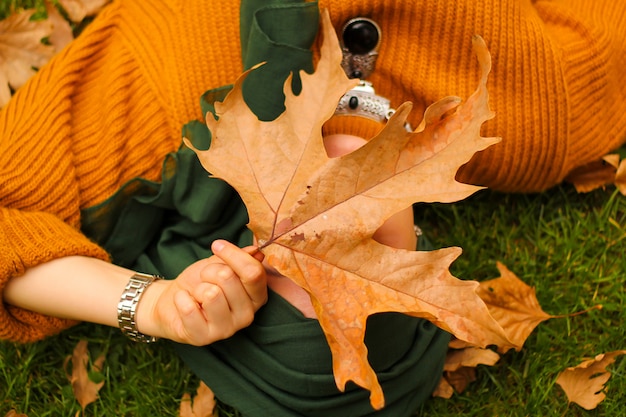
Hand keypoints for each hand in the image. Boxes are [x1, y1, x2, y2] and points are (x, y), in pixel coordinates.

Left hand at [138, 240, 266, 344]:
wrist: (172, 301)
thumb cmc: (200, 282)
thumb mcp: (219, 265)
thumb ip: (238, 258)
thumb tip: (255, 251)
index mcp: (257, 296)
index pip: (254, 272)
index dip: (233, 254)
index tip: (217, 245)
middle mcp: (247, 315)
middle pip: (228, 278)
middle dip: (209, 271)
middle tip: (204, 280)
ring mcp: (227, 330)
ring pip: (210, 294)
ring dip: (197, 288)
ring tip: (196, 295)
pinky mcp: (203, 338)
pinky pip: (189, 309)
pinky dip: (181, 299)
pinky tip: (185, 304)